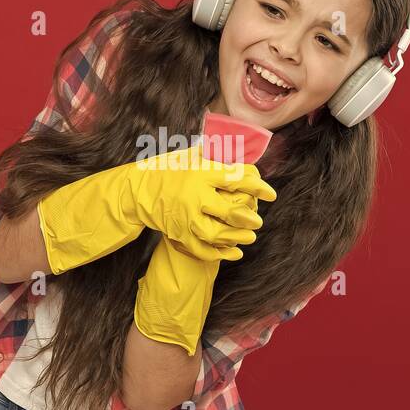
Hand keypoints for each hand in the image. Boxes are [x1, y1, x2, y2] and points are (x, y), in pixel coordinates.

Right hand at [125, 144, 274, 261]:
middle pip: (230, 211)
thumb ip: (216, 156)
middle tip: (258, 220)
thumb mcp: (191, 155)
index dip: (258, 187)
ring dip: (238, 237)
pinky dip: (220, 254)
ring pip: (217, 234)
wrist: (138, 190)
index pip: (237, 180)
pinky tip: (234, 253)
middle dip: (249, 218)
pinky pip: (202, 249)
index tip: (271, 194)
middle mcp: (195, 196)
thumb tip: (244, 156)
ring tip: (250, 237)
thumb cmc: (168, 169)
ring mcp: (186, 217)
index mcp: (201, 173)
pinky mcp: (179, 234)